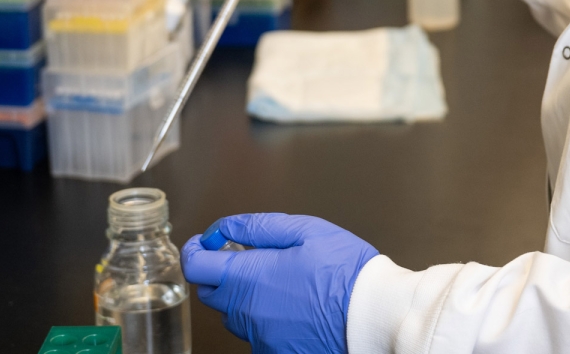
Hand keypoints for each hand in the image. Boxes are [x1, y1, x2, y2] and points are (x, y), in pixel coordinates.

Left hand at [181, 213, 378, 353]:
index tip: (205, 243)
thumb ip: (257, 227)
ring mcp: (259, 336)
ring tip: (275, 280)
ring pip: (233, 314)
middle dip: (217, 271)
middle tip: (242, 256)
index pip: (196, 266)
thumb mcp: (304, 230)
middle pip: (210, 292)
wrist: (374, 315)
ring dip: (241, 295)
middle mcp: (247, 311)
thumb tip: (223, 229)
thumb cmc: (345, 271)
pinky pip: (255, 333)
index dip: (195, 250)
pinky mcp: (274, 352)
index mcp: (250, 276)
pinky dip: (263, 317)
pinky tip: (290, 306)